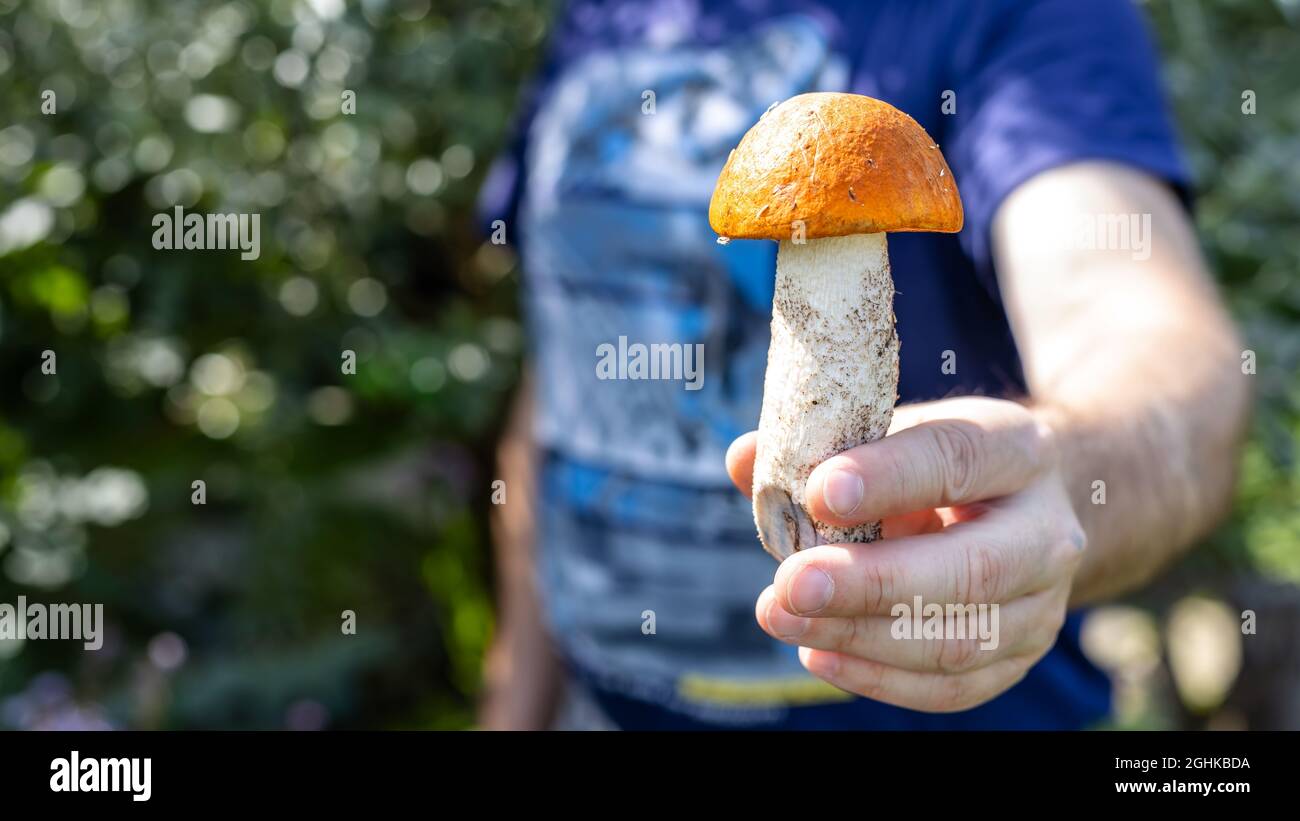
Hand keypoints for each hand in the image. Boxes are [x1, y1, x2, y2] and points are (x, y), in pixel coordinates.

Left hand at [725, 397, 1086, 711]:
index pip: (956, 460)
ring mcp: (1043, 604)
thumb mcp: (892, 432)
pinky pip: (951, 687)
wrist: (1021, 503)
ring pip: (959, 639)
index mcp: (1017, 450)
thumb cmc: (936, 462)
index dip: (888, 478)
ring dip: (860, 636)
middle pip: (971, 568)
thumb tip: (744, 460)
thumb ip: (819, 445)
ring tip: (782, 617)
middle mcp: (1046, 531)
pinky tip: (818, 653)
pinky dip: (878, 677)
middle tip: (792, 583)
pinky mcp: (1019, 657)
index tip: (818, 492)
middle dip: (872, 582)